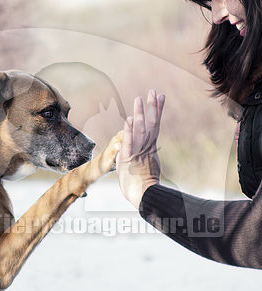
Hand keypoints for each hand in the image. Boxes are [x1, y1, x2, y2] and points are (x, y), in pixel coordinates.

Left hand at [117, 90, 164, 208]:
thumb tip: (149, 153)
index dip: (157, 111)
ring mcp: (139, 153)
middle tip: (153, 92)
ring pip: (140, 130)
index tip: (160, 97)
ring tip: (140, 99)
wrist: (145, 198)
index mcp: (150, 149)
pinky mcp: (130, 159)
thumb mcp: (147, 168)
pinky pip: (129, 143)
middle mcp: (147, 148)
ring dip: (140, 114)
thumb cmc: (145, 188)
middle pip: (151, 124)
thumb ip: (147, 157)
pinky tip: (129, 119)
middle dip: (152, 107)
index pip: (155, 125)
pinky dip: (129, 131)